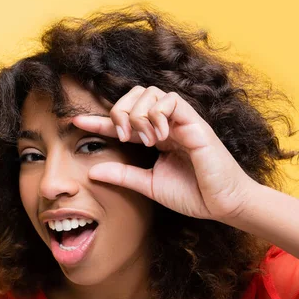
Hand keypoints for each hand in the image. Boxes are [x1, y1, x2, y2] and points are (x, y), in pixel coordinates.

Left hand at [72, 86, 256, 221]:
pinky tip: (159, 137)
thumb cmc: (191, 194)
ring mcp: (181, 121)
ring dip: (139, 113)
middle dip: (120, 111)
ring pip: (151, 93)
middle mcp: (166, 124)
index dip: (99, 120)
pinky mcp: (196, 123)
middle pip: (135, 95)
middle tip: (121, 135)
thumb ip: (122, 175)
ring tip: (143, 139)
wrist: (221, 205)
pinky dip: (159, 114)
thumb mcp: (148, 184)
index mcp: (154, 136)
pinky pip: (172, 101)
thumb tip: (91, 170)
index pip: (122, 121)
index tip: (76, 122)